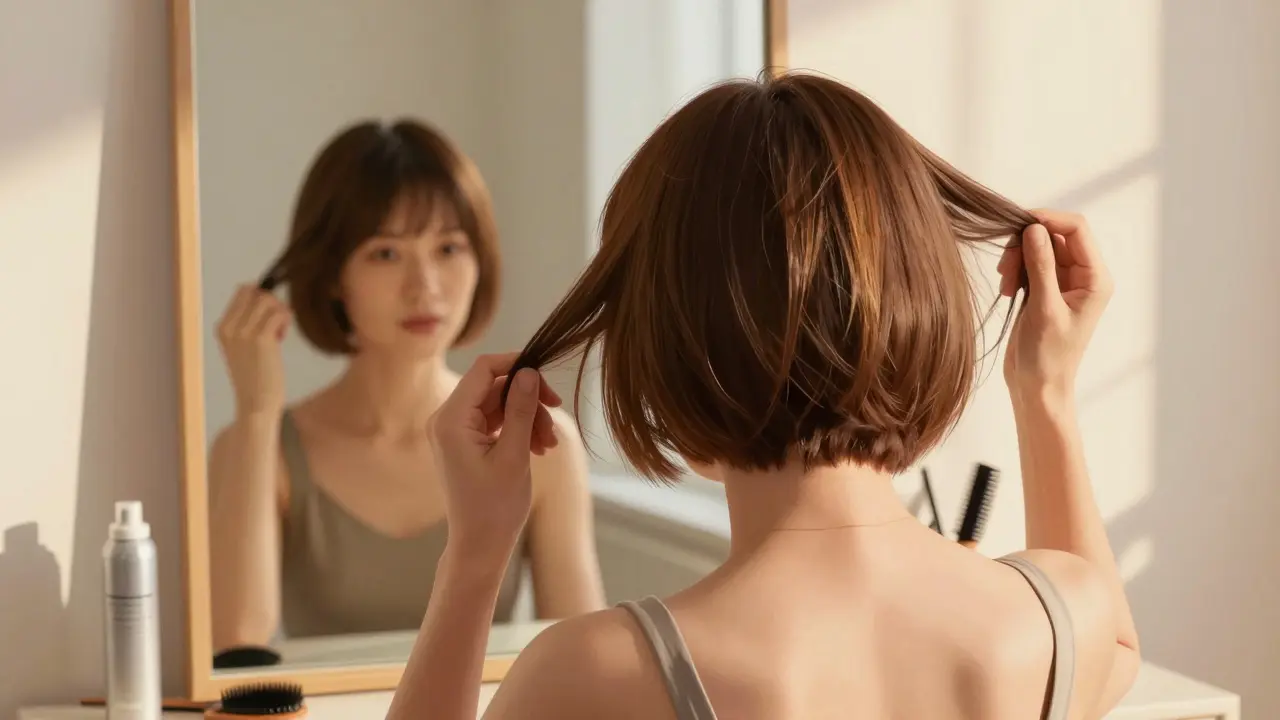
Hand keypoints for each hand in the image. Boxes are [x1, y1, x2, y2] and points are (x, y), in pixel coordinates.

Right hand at [216, 284, 290, 418]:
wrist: (255, 404)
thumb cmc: (255, 377)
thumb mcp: (242, 348)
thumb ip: (247, 323)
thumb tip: (263, 295)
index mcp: (223, 328)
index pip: (243, 291)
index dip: (262, 298)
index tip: (268, 318)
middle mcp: (230, 328)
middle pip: (257, 292)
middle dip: (273, 303)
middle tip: (277, 324)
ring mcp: (244, 333)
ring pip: (268, 299)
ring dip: (280, 312)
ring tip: (279, 333)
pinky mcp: (261, 340)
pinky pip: (280, 313)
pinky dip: (286, 320)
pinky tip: (282, 339)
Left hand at [429, 353, 561, 561]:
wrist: (480, 545)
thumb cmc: (495, 507)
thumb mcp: (514, 454)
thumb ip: (520, 409)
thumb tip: (529, 371)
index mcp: (451, 420)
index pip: (484, 369)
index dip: (517, 365)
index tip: (546, 378)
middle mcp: (446, 420)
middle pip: (493, 386)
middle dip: (527, 399)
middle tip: (555, 420)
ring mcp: (453, 431)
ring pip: (497, 404)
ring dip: (527, 417)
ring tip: (550, 444)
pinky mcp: (463, 442)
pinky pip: (493, 421)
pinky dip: (517, 428)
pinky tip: (539, 447)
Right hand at [998, 210, 1113, 399]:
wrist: (1038, 387)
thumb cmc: (1047, 356)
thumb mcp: (1044, 309)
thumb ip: (1041, 266)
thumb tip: (1034, 228)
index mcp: (1095, 279)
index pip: (1077, 229)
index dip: (1048, 219)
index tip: (1018, 224)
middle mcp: (1083, 276)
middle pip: (1055, 235)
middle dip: (1026, 243)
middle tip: (1004, 267)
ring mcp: (1063, 282)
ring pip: (1039, 248)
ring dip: (1017, 257)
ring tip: (1004, 283)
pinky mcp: (1045, 290)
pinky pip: (1030, 264)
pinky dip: (1015, 269)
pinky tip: (1007, 289)